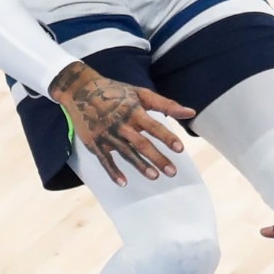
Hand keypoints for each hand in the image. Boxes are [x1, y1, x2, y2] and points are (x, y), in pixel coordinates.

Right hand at [48, 61, 195, 186]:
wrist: (81, 90)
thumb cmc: (117, 92)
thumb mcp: (141, 93)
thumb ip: (166, 104)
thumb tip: (192, 112)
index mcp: (134, 111)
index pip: (154, 126)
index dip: (167, 137)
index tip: (180, 149)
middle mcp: (121, 124)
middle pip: (142, 144)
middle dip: (157, 158)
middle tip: (172, 172)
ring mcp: (107, 134)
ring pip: (126, 153)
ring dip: (140, 166)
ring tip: (155, 177)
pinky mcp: (94, 143)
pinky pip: (105, 160)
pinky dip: (113, 172)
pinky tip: (124, 182)